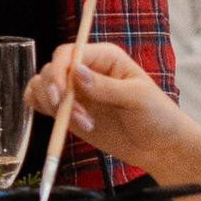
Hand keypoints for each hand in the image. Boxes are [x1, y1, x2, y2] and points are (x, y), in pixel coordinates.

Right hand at [26, 35, 200, 185]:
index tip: (60, 95)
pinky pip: (41, 103)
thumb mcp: (136, 97)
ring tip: (83, 124)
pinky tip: (61, 122)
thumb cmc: (156, 115)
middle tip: (78, 117)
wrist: (158, 146)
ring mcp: (76, 91)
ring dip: (53, 108)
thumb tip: (76, 72)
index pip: (68, 54)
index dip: (59, 72)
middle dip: (57, 95)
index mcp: (104, 57)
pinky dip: (42, 111)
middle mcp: (86, 70)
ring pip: (42, 87)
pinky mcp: (69, 111)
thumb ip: (105, 86)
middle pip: (51, 70)